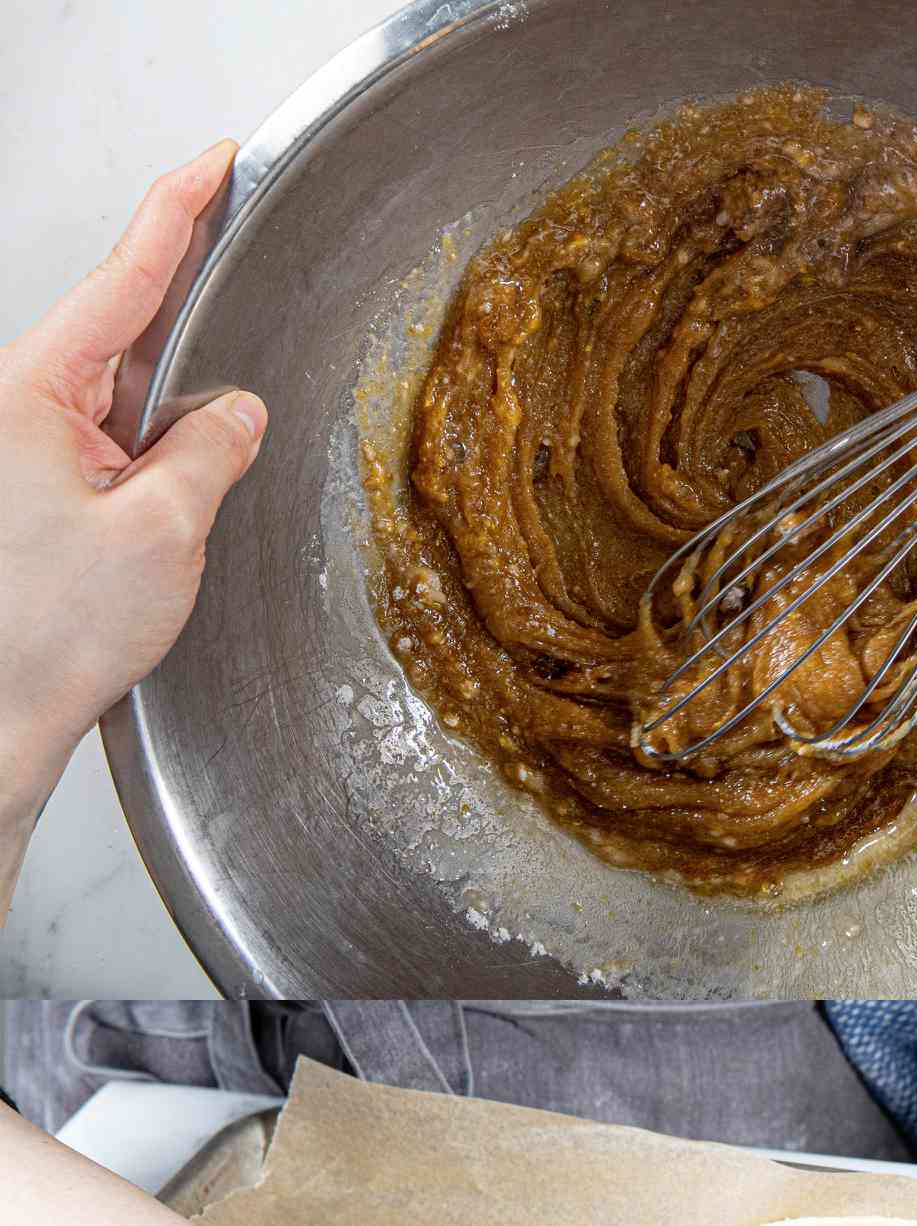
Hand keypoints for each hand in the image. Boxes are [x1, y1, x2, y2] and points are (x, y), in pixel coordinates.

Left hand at [0, 141, 266, 850]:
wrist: (0, 715)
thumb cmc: (47, 631)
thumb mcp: (161, 531)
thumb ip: (208, 453)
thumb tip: (235, 414)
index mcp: (36, 389)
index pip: (126, 275)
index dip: (180, 213)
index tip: (216, 164)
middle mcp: (23, 407)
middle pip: (124, 328)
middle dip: (190, 314)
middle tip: (237, 277)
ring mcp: (30, 450)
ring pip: (124, 396)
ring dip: (176, 411)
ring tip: (203, 452)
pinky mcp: (42, 493)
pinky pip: (115, 448)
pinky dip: (158, 457)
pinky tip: (183, 482)